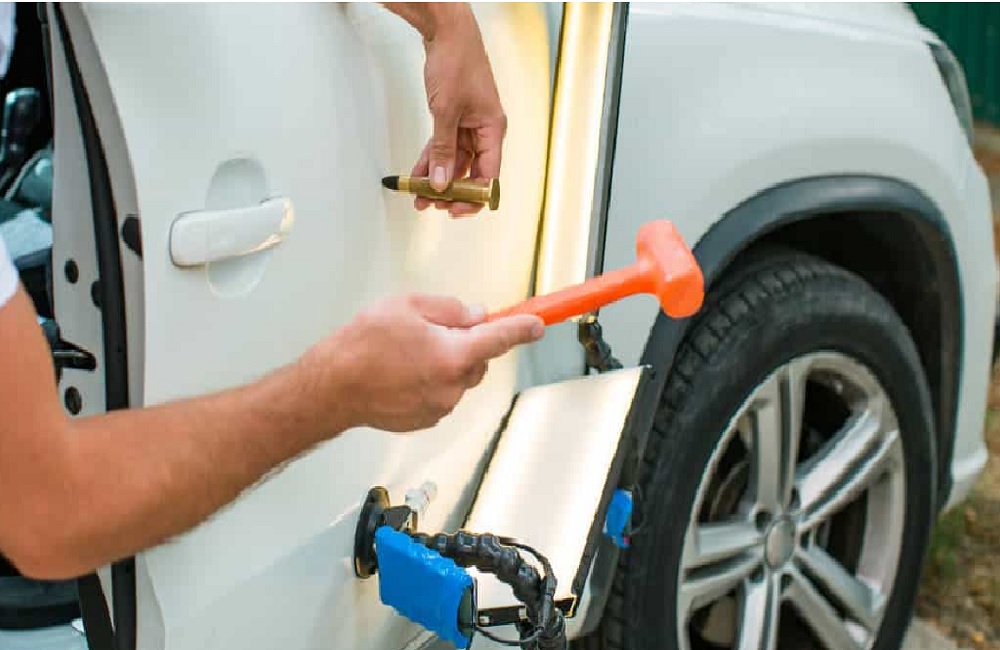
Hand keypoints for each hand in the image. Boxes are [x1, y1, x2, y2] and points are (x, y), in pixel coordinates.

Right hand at [301, 294, 542, 432]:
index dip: (522, 329)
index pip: (500, 338)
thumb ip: (449, 309)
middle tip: (432, 332)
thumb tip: (474, 316)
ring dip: (445, 364)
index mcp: (453, 354)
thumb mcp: (406, 305)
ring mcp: (440, 406)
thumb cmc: (362, 345)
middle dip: (466, 344)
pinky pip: (441, 395)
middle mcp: (452, 385)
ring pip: (459, 378)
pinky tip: (401, 374)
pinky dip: (430, 382)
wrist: (331, 388)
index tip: (538, 324)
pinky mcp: (426, 420)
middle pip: (479, 360)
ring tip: (406, 354)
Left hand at [385, 3, 505, 216]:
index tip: (454, 210)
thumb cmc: (457, 62)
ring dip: (437, 179)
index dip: (473, 197)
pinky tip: (416, 175)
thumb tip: (441, 183)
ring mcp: (470, 125)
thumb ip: (443, 150)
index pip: (489, 176)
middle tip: (429, 204)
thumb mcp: (446, 112)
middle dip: (450, 191)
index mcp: (494, 130)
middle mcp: (485, 131)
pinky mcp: (455, 119)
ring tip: (418, 197)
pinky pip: (444, 147)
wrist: (448, 31)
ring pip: (455, 162)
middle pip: (471, 172)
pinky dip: (431, 160)